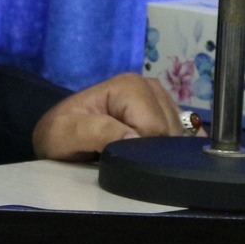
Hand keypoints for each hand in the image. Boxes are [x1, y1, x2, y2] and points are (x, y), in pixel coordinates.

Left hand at [31, 72, 179, 159]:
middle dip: (151, 152)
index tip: (114, 156)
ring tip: (133, 156)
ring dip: (160, 153)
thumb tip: (135, 139)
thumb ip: (96, 132)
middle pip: (170, 132)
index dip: (139, 150)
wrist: (61, 136)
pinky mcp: (166, 114)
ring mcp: (160, 100)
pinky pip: (184, 135)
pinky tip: (156, 157)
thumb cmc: (61, 133)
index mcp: (130, 85)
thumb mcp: (65, 134)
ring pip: (179, 136)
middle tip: (122, 158)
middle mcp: (150, 87)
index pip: (154, 128)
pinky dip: (174, 150)